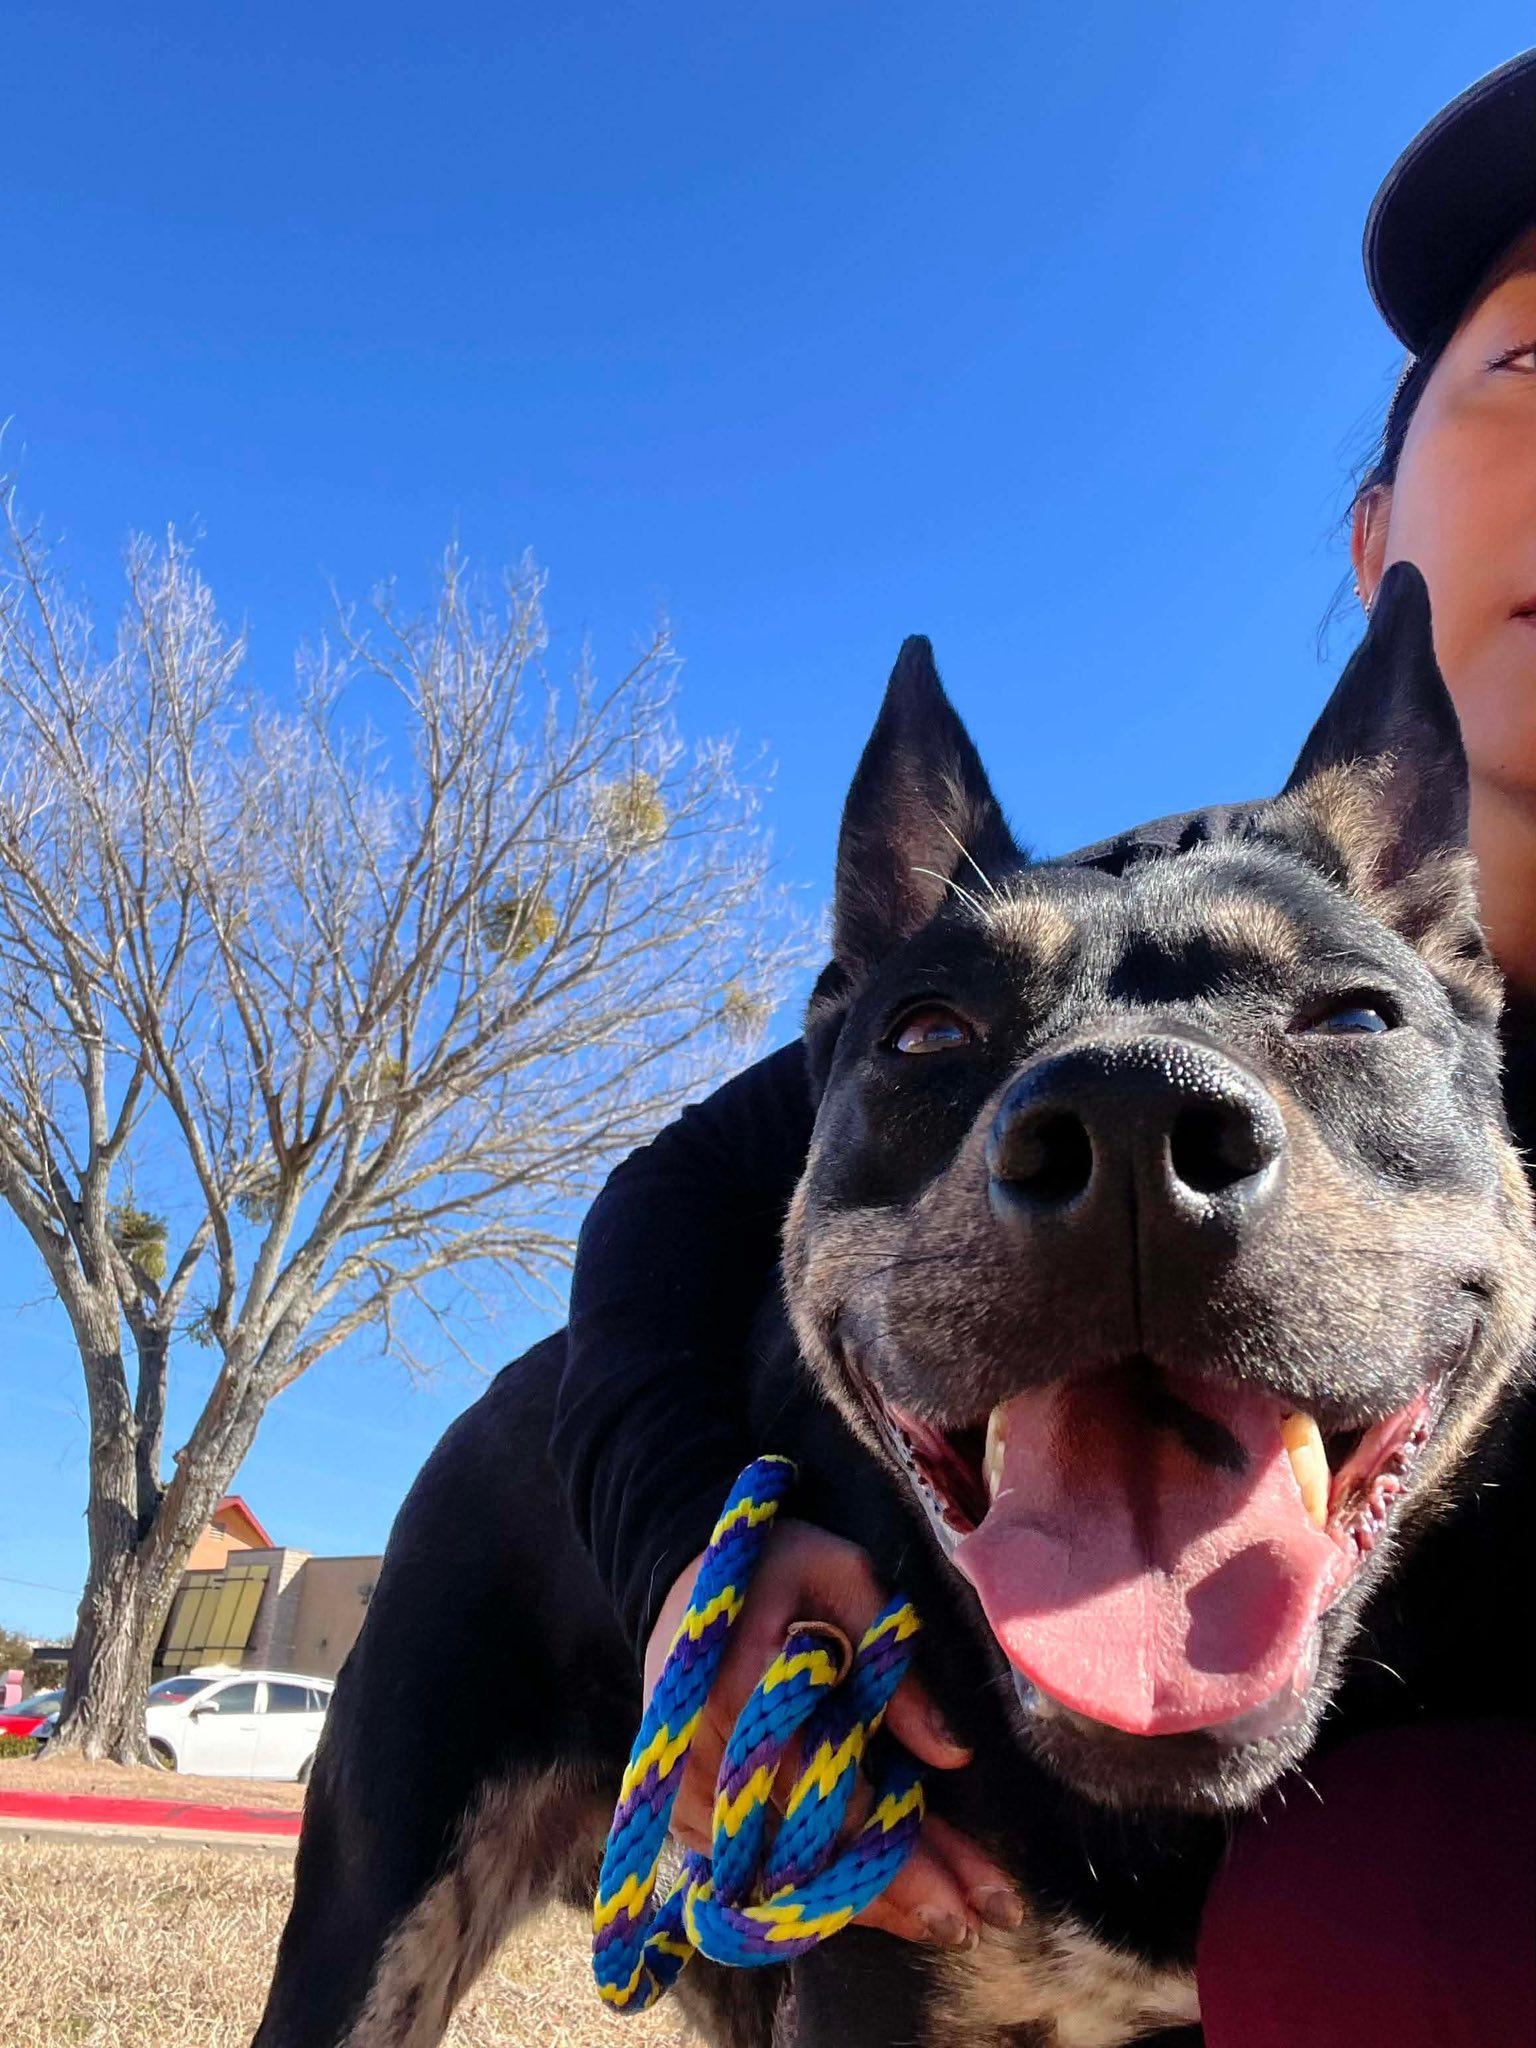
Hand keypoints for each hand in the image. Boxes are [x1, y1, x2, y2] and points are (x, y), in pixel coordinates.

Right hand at [642, 1518, 1023, 1947]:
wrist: (683, 1571)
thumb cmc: (775, 1563)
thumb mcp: (845, 1578)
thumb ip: (894, 1665)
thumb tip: (953, 1756)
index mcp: (741, 1694)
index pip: (833, 1801)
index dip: (904, 1857)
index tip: (971, 1899)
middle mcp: (702, 1759)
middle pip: (814, 1855)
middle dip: (901, 1895)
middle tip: (976, 1924)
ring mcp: (684, 1793)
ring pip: (785, 1876)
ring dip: (864, 1902)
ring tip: (939, 1918)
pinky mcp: (681, 1810)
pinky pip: (755, 1869)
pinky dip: (814, 1886)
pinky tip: (874, 1901)